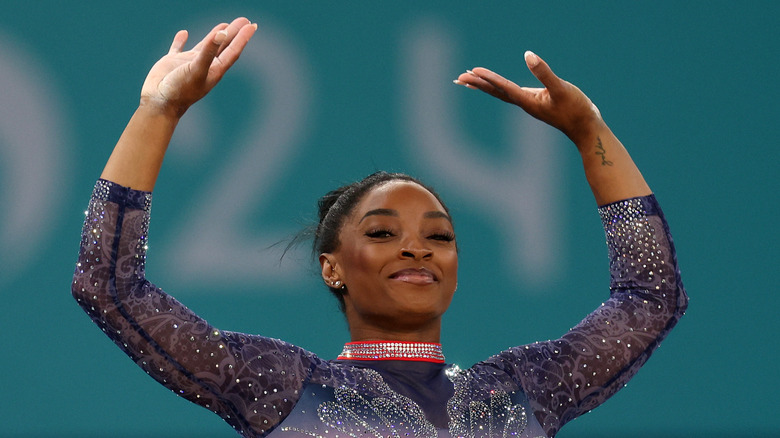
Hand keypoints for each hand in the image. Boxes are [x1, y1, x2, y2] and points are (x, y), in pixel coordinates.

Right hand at [140, 17, 256, 117]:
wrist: (159, 104)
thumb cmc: (180, 90)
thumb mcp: (197, 69)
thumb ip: (209, 52)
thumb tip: (222, 33)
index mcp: (214, 70)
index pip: (233, 51)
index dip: (243, 38)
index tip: (252, 25)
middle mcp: (204, 65)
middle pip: (223, 46)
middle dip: (234, 33)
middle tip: (245, 20)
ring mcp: (189, 64)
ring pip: (205, 46)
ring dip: (215, 36)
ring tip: (225, 25)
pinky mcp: (172, 63)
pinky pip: (178, 48)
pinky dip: (181, 41)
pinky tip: (183, 33)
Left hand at [455, 51, 603, 145]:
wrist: (586, 128)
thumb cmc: (576, 109)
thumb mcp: (561, 89)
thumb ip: (544, 73)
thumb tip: (528, 55)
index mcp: (528, 101)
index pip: (503, 87)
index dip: (488, 78)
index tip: (472, 71)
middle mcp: (525, 103)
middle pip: (496, 92)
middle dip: (477, 84)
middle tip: (459, 77)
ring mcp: (530, 104)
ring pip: (502, 93)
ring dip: (485, 86)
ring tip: (470, 80)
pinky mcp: (536, 102)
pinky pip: (512, 93)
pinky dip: (500, 87)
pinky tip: (498, 85)